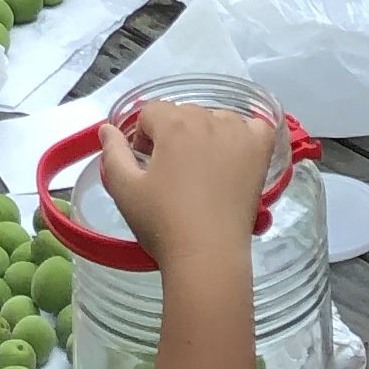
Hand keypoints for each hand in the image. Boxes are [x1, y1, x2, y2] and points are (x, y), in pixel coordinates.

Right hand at [95, 94, 278, 281]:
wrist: (207, 256)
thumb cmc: (163, 223)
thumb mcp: (124, 190)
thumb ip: (112, 153)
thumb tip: (108, 128)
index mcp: (173, 125)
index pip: (151, 112)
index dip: (142, 138)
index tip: (145, 166)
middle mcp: (208, 119)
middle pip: (183, 113)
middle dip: (172, 136)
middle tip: (171, 174)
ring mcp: (239, 133)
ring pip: (216, 118)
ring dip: (205, 135)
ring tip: (201, 171)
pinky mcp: (260, 151)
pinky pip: (254, 127)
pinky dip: (243, 136)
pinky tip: (233, 158)